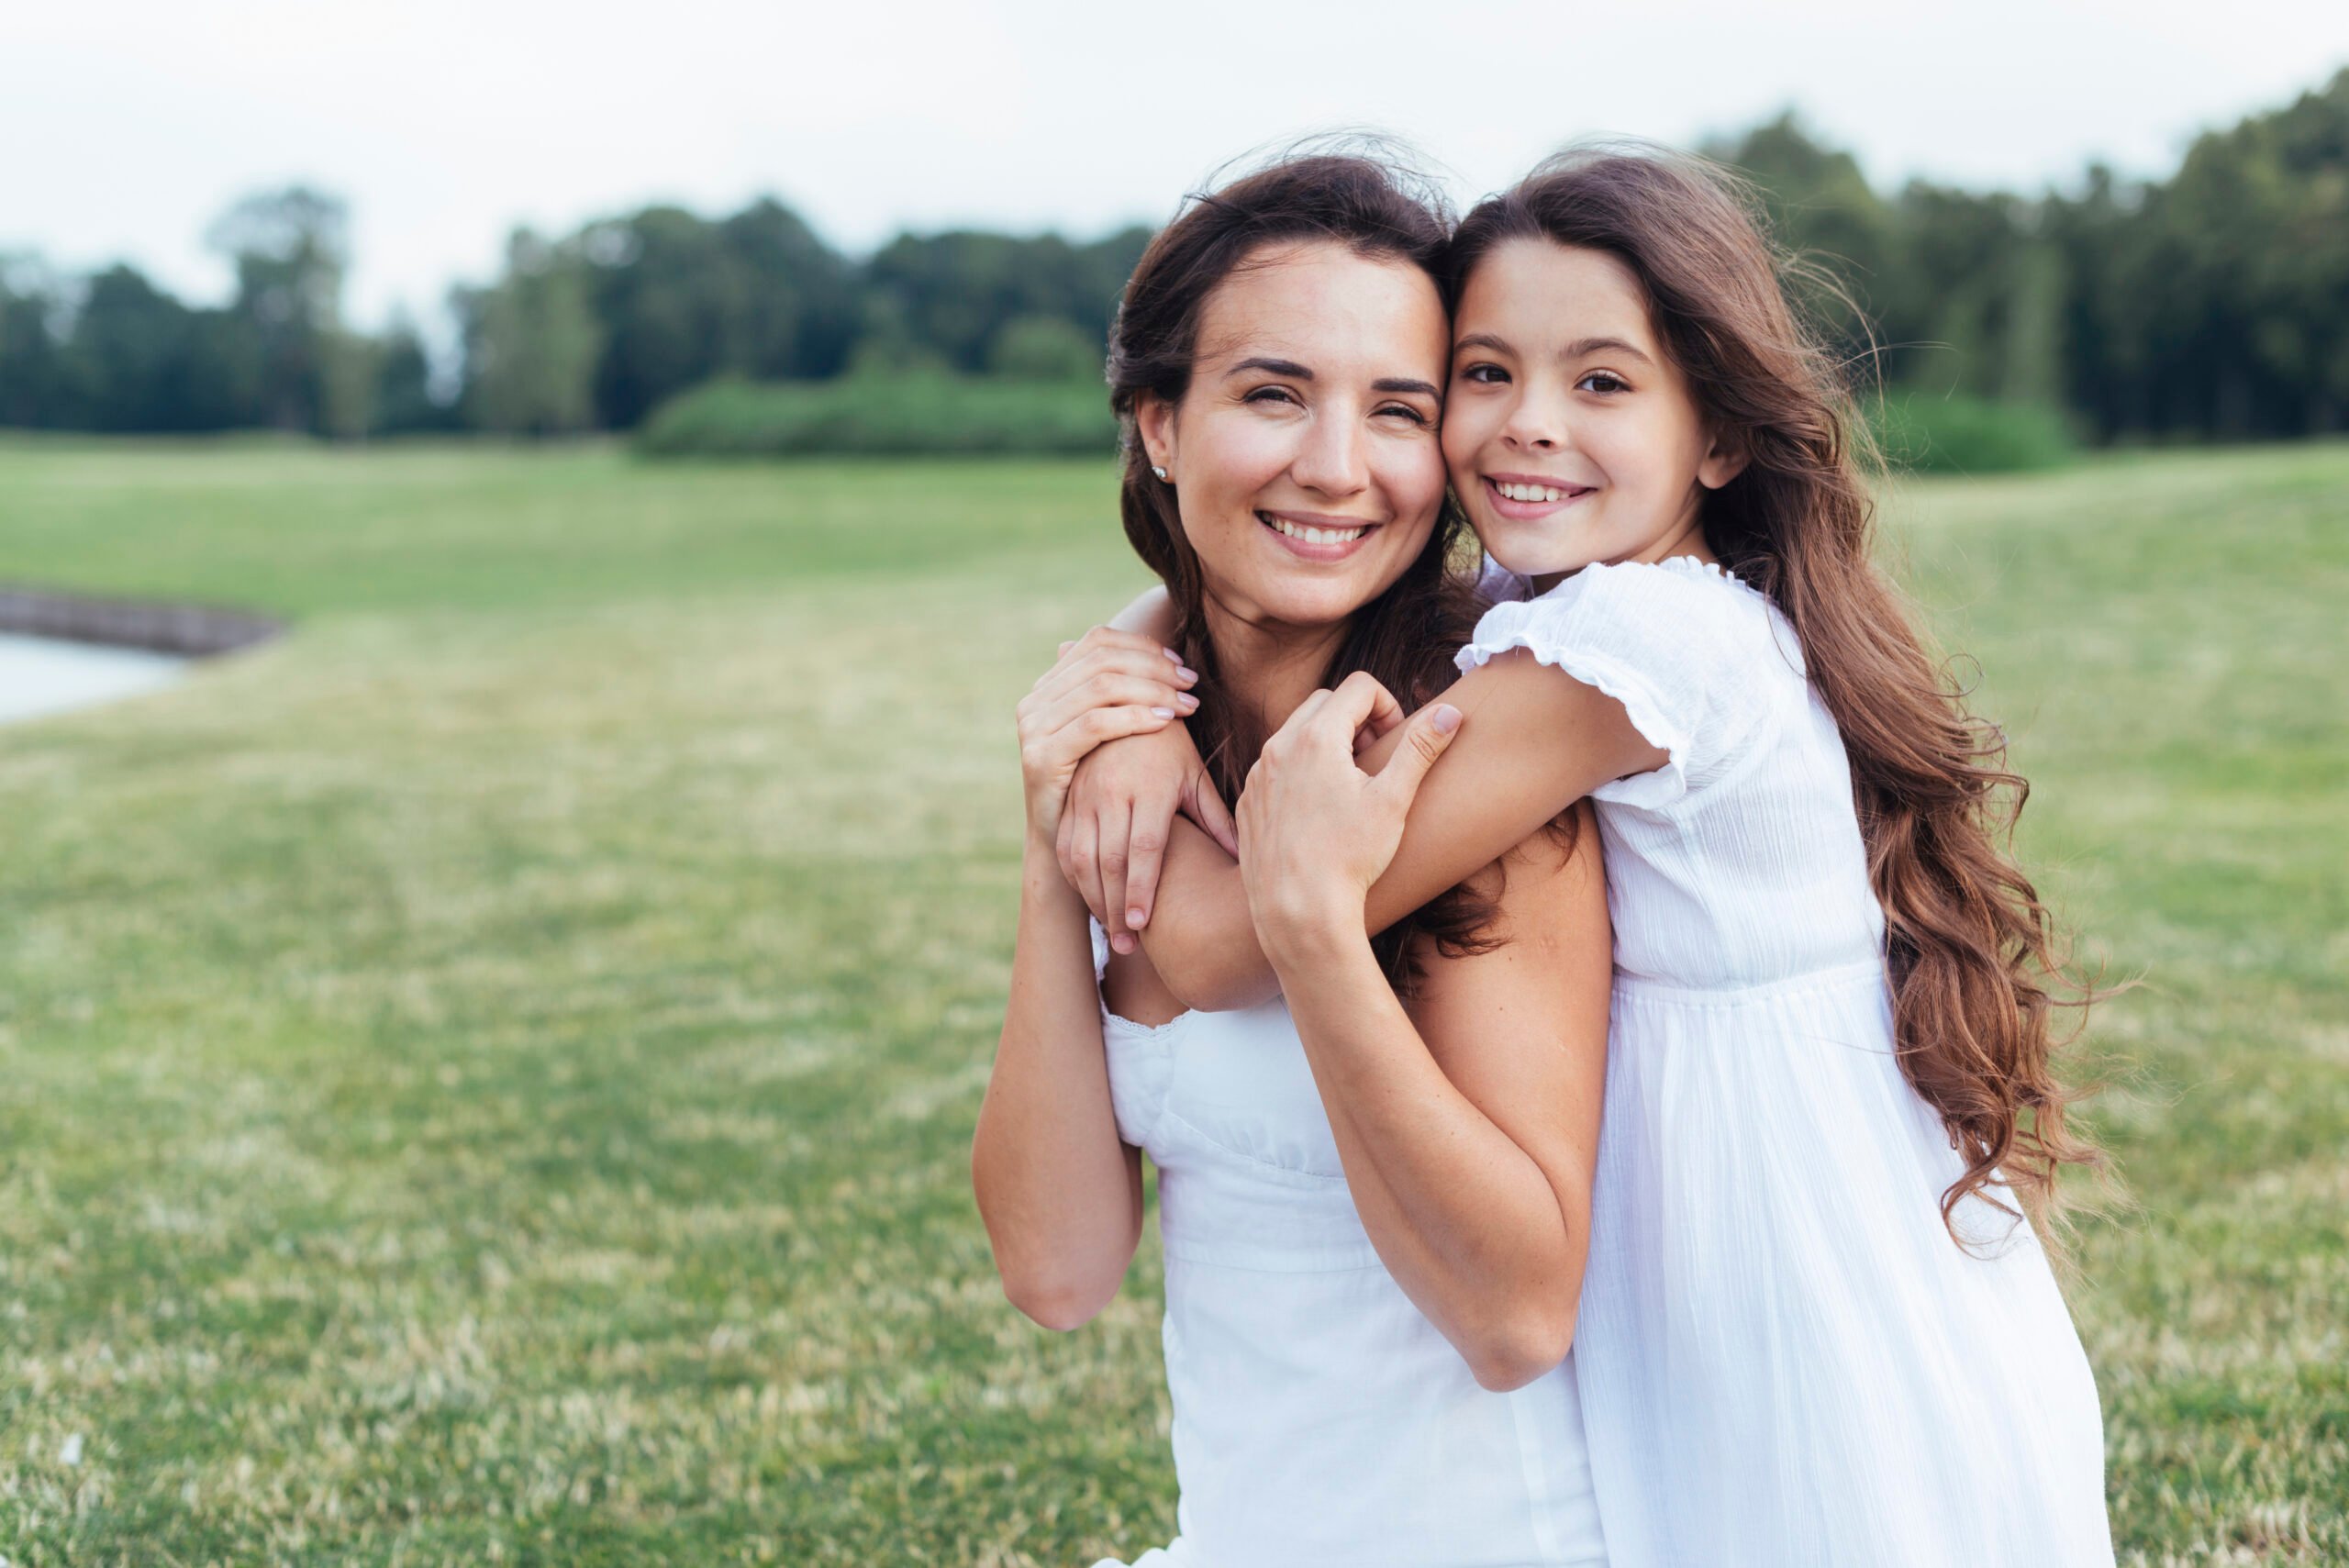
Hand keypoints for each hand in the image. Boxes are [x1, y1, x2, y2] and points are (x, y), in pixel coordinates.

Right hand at [1016, 628, 1197, 845]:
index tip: (1181, 665)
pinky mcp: (1041, 757)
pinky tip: (1165, 722)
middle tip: (1191, 683)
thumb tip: (1167, 655)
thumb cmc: (1098, 788)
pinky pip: (1094, 725)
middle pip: (1103, 660)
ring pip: (1102, 687)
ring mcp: (1034, 727)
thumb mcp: (1113, 734)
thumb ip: (1125, 695)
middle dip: (1154, 668)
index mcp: (1049, 686)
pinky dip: (1134, 717)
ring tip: (1187, 704)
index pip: (1098, 642)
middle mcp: (1035, 700)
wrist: (1064, 845)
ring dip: (1153, 690)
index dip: (1143, 647)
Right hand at [1060, 722, 1239, 955]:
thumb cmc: (1169, 744)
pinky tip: (1091, 900)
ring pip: (1082, 859)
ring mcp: (1085, 797)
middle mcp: (1111, 793)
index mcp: (1148, 788)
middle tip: (1129, 945)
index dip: (1142, 890)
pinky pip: (1065, 846)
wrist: (1122, 703)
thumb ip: (1215, 816)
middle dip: (1117, 908)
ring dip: (1094, 899)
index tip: (1143, 926)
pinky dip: (1075, 878)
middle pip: (1110, 862)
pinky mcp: (1068, 799)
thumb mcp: (1193, 774)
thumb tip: (1243, 855)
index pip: (1143, 849)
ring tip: (1112, 933)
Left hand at [1236, 671, 1462, 961]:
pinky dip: (1300, 772)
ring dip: (1326, 743)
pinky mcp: (1248, 801)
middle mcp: (1279, 747)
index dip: (1388, 705)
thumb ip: (1420, 749)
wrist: (1298, 911)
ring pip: (1296, 733)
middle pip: (1325, 702)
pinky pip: (1275, 767)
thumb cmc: (1350, 857)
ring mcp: (1258, 775)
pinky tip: (1319, 811)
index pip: (1359, 686)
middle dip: (1356, 719)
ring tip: (1349, 785)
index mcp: (1316, 737)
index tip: (1395, 741)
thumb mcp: (1393, 800)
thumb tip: (1450, 713)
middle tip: (1376, 760)